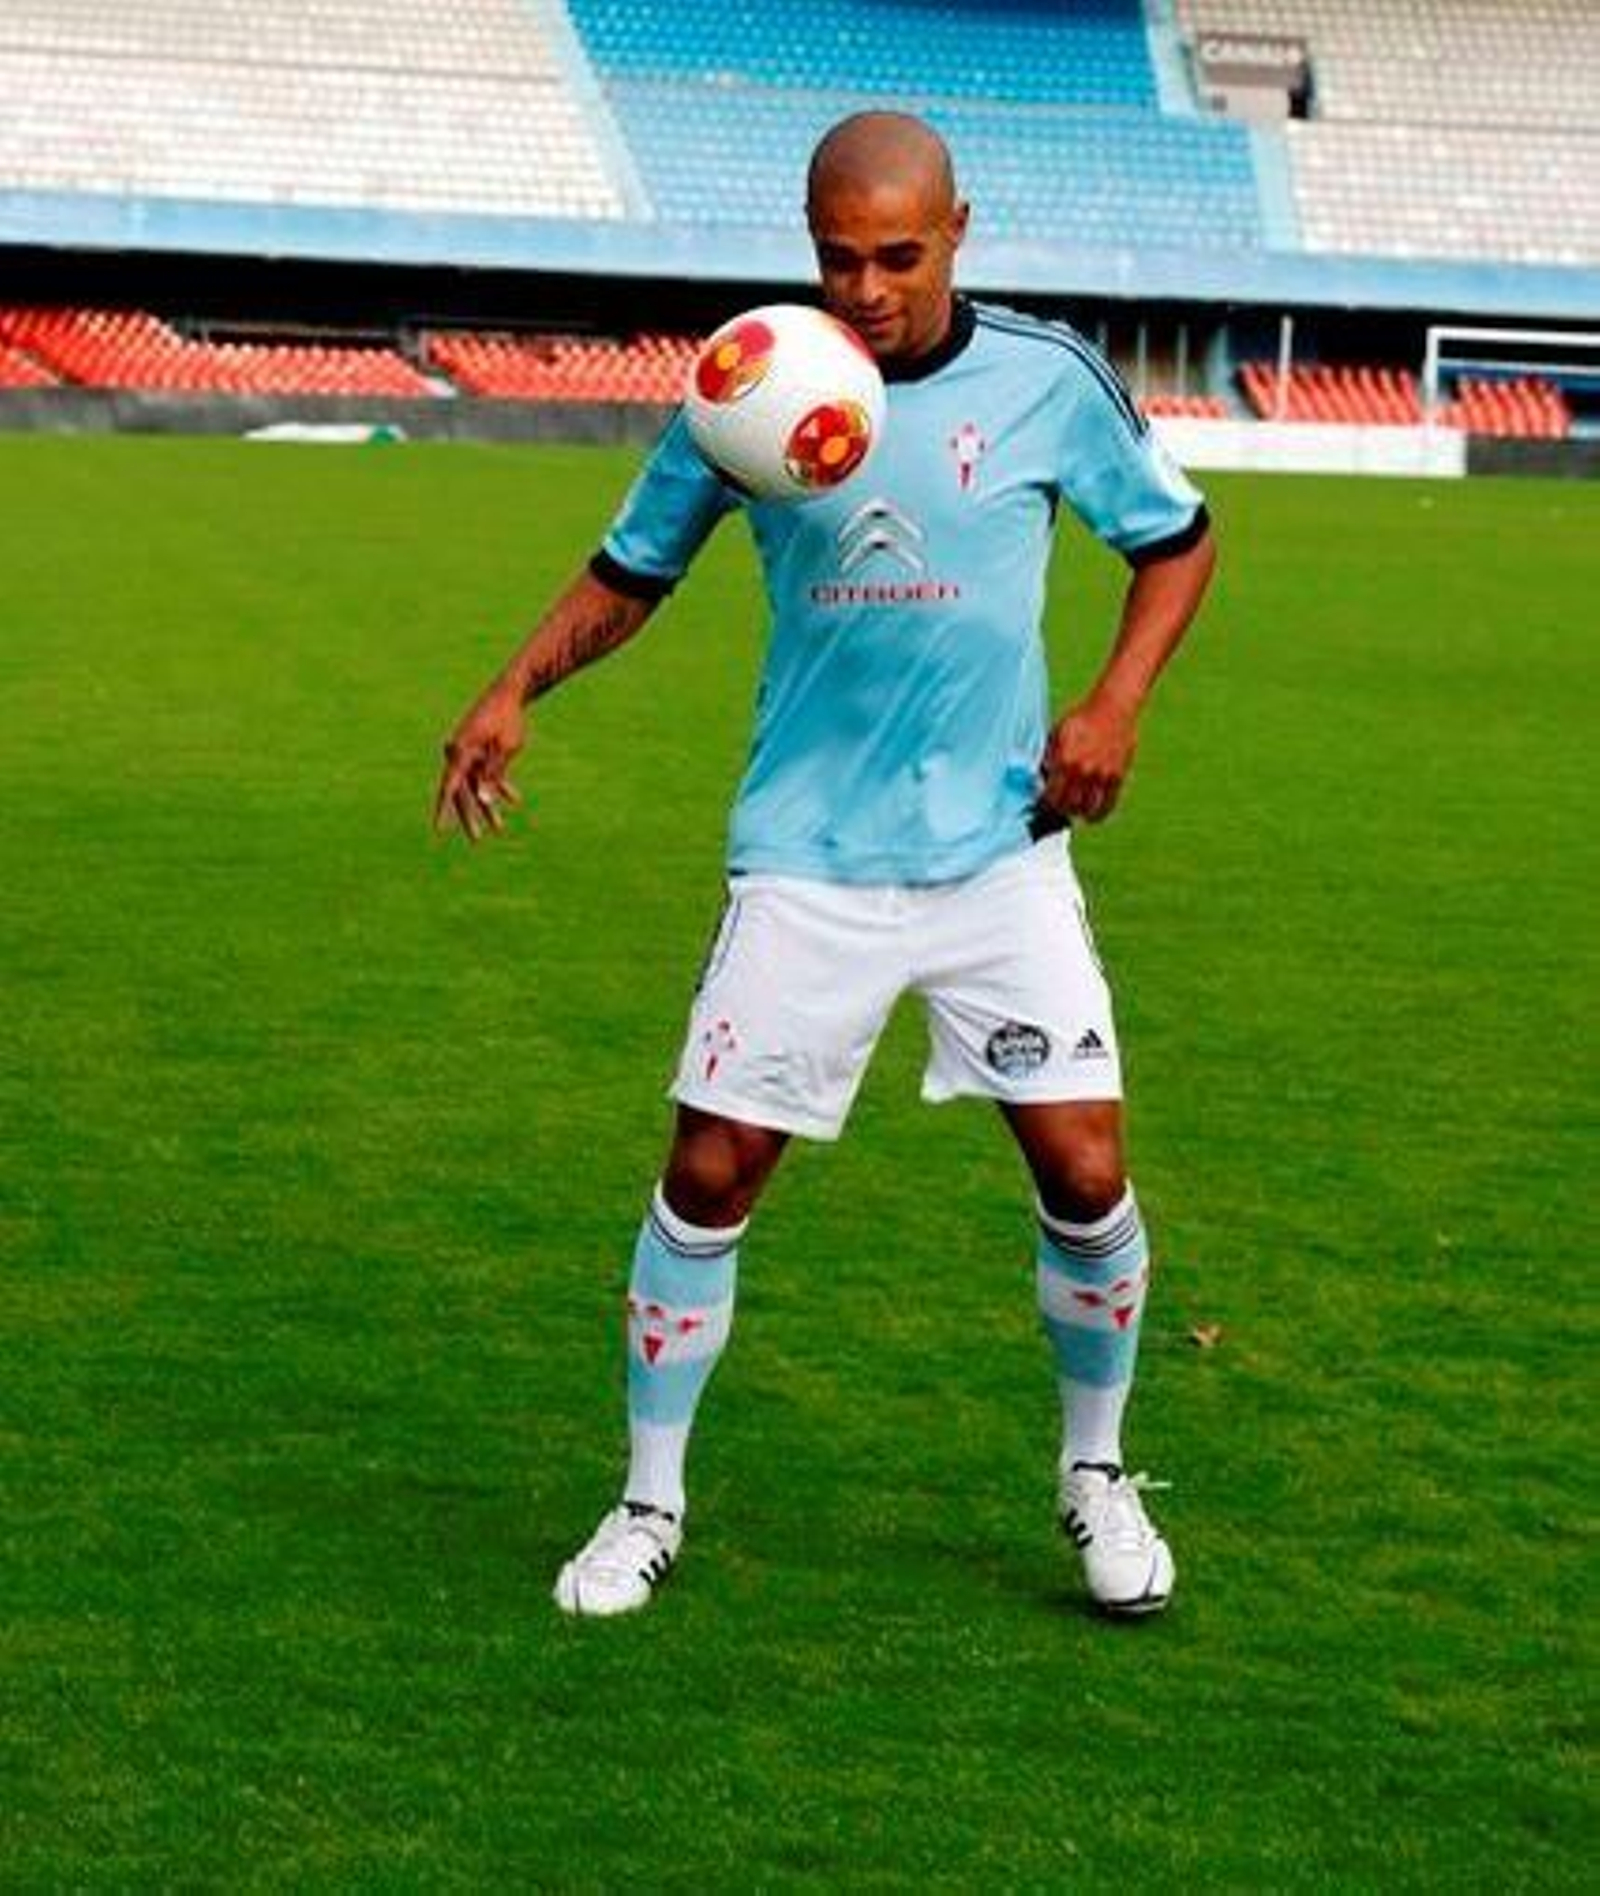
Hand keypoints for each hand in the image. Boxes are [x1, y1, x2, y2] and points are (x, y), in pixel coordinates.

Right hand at [434, 681, 524, 841]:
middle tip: (477, 840)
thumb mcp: (505, 749)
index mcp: (460, 752)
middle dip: (471, 817)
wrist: (510, 693)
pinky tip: (515, 800)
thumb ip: (493, 775)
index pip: (449, 786)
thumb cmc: (507, 720)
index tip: (440, 829)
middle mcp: (460, 754)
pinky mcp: (481, 752)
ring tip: (499, 829)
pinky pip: (487, 775)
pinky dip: (499, 786)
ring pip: (476, 787)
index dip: (443, 810)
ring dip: (487, 806)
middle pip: (461, 792)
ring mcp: (470, 754)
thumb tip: (484, 801)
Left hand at [1038, 692, 1138, 825]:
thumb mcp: (1056, 734)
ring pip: (1087, 811)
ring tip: (1073, 808)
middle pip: (1067, 807)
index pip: (1050, 797)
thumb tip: (1038, 781)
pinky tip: (1090, 813)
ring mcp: (1102, 775)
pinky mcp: (1117, 777)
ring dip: (1077, 813)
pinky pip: (1107, 807)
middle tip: (1056, 806)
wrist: (1113, 707)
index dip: (1043, 805)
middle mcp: (1083, 770)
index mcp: (1064, 760)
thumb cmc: (1081, 719)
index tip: (1041, 804)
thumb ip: (1048, 758)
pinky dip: (1097, 814)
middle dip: (1059, 810)